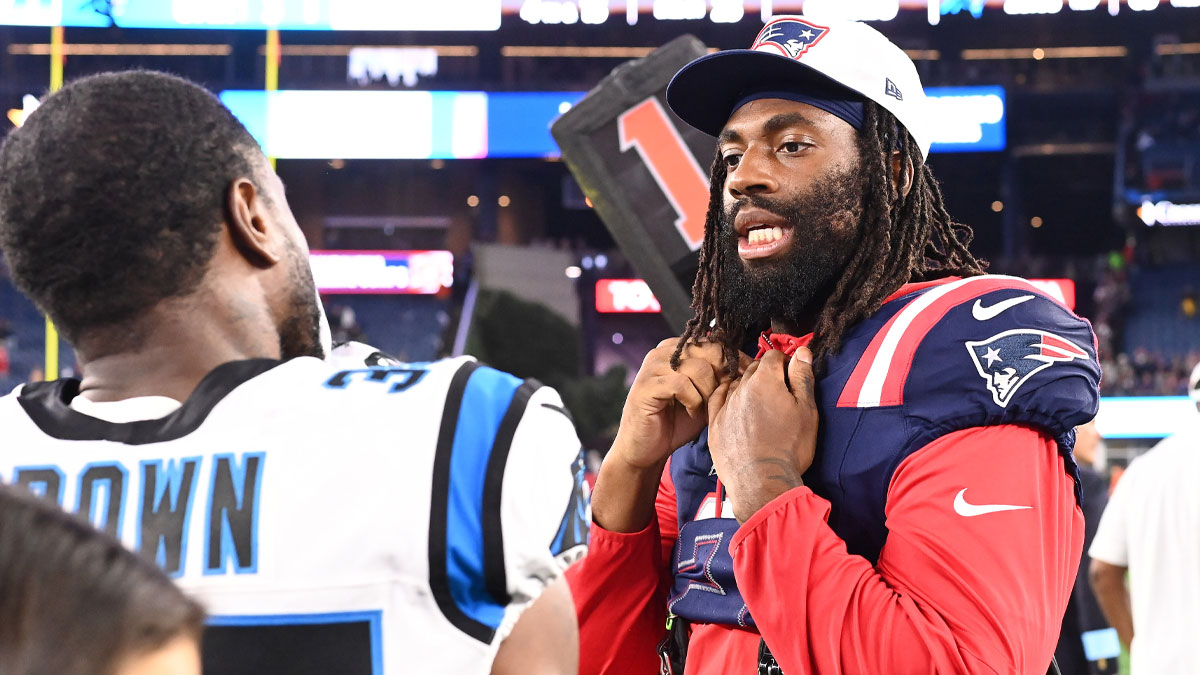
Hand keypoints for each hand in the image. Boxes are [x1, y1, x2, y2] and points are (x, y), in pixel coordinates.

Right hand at [610, 337, 744, 469]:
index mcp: (677, 350)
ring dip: (707, 393)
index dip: (730, 364)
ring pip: (699, 368)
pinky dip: (693, 401)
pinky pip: (682, 384)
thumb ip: (718, 378)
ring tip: (700, 408)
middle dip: (720, 379)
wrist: (647, 449)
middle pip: (709, 351)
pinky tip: (689, 412)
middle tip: (715, 399)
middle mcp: (663, 352)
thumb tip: (745, 366)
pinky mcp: (646, 385)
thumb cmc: (676, 422)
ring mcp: (652, 367)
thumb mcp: (704, 396)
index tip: (733, 385)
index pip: (714, 343)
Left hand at [708, 347, 818, 523]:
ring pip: (736, 384)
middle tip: (779, 390)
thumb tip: (802, 351)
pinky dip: (727, 396)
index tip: (792, 375)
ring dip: (747, 386)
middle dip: (767, 373)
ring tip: (759, 401)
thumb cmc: (789, 446)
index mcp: (765, 380)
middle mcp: (740, 387)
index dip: (785, 363)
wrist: (761, 481)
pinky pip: (718, 399)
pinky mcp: (714, 424)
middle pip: (754, 368)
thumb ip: (802, 378)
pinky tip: (733, 400)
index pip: (774, 356)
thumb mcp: (807, 410)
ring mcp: (724, 406)